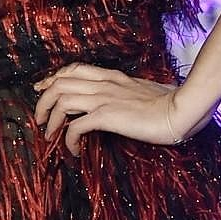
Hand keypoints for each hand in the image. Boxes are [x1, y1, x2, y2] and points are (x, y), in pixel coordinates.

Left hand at [32, 66, 192, 155]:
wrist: (182, 109)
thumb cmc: (170, 104)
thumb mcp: (144, 92)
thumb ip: (128, 94)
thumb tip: (124, 104)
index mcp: (113, 77)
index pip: (74, 69)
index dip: (53, 78)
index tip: (43, 90)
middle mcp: (104, 83)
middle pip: (59, 82)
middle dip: (42, 100)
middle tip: (39, 119)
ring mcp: (104, 98)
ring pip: (61, 99)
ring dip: (49, 119)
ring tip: (49, 135)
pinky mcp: (107, 116)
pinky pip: (75, 126)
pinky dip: (68, 139)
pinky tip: (73, 150)